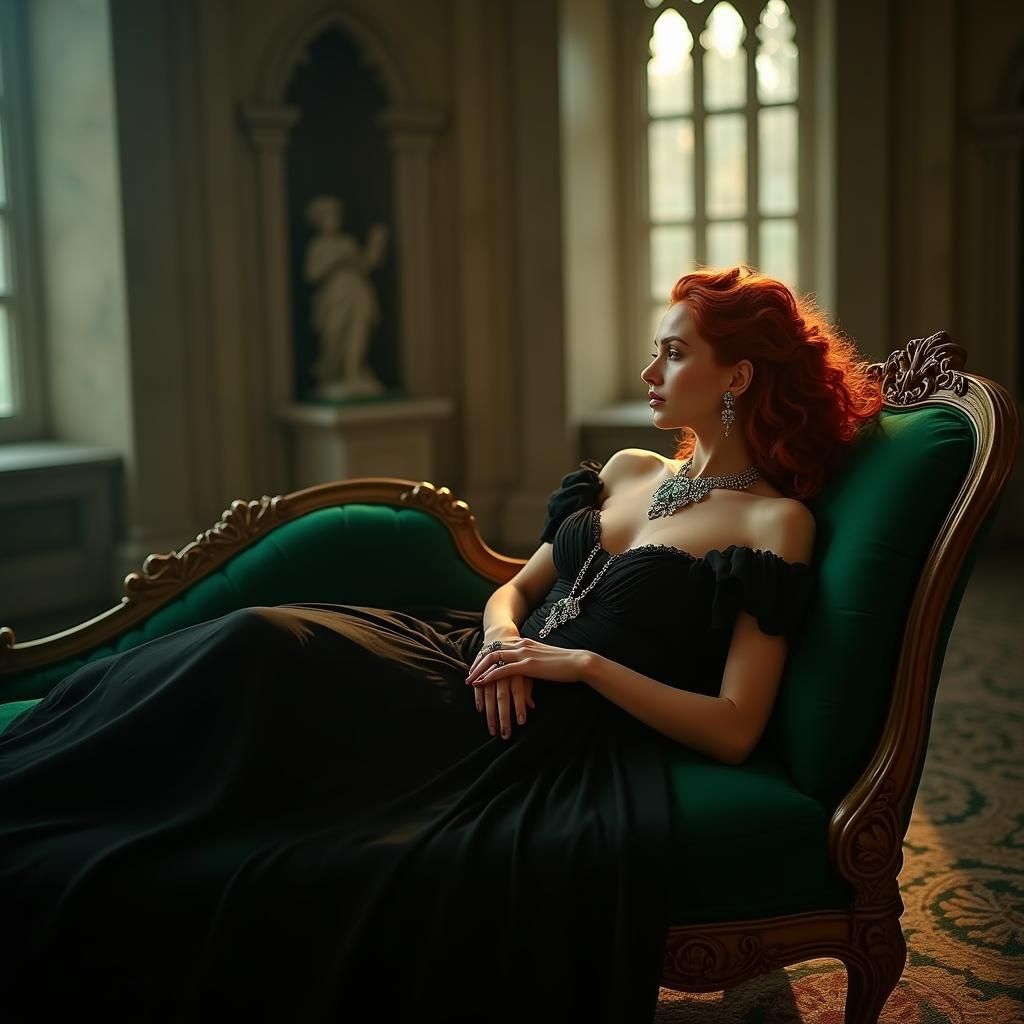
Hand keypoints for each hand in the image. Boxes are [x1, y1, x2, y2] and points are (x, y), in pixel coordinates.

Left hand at [466, 638, 588, 739]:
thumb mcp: (544, 659)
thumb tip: (528, 669)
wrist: (578, 662)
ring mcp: (524, 654)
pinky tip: (481, 682)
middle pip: (492, 650)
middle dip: (478, 663)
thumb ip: (534, 661)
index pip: (500, 646)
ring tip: (470, 681)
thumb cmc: (564, 663)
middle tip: (468, 674)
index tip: (477, 665)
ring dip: (479, 670)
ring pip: (493, 659)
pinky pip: (502, 669)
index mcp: (525, 642)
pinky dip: (489, 676)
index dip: (486, 655)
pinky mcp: (527, 665)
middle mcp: (522, 644)